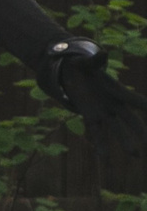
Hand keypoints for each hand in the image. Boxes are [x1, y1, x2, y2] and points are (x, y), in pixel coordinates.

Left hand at [48, 40, 146, 154]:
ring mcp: (103, 112)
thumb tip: (102, 52)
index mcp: (117, 90)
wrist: (72, 73)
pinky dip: (100, 144)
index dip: (144, 106)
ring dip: (124, 142)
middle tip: (146, 144)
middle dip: (139, 132)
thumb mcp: (88, 63)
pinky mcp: (90, 116)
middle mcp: (113, 104)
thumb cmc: (84, 66)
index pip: (135, 100)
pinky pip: (96, 132)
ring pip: (115, 130)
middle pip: (130, 120)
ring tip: (134, 156)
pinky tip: (104, 158)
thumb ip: (95, 60)